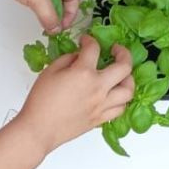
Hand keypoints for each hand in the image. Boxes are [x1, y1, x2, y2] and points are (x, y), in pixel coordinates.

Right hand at [15, 37, 133, 152]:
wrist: (39, 129)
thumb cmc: (40, 101)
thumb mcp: (50, 71)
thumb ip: (68, 59)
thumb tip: (79, 56)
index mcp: (83, 73)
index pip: (94, 48)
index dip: (90, 40)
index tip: (86, 40)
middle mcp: (98, 88)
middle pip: (124, 67)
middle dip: (124, 53)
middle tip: (117, 49)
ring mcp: (102, 105)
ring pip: (129, 90)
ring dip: (128, 79)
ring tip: (122, 74)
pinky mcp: (101, 118)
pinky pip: (120, 108)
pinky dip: (121, 100)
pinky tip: (115, 95)